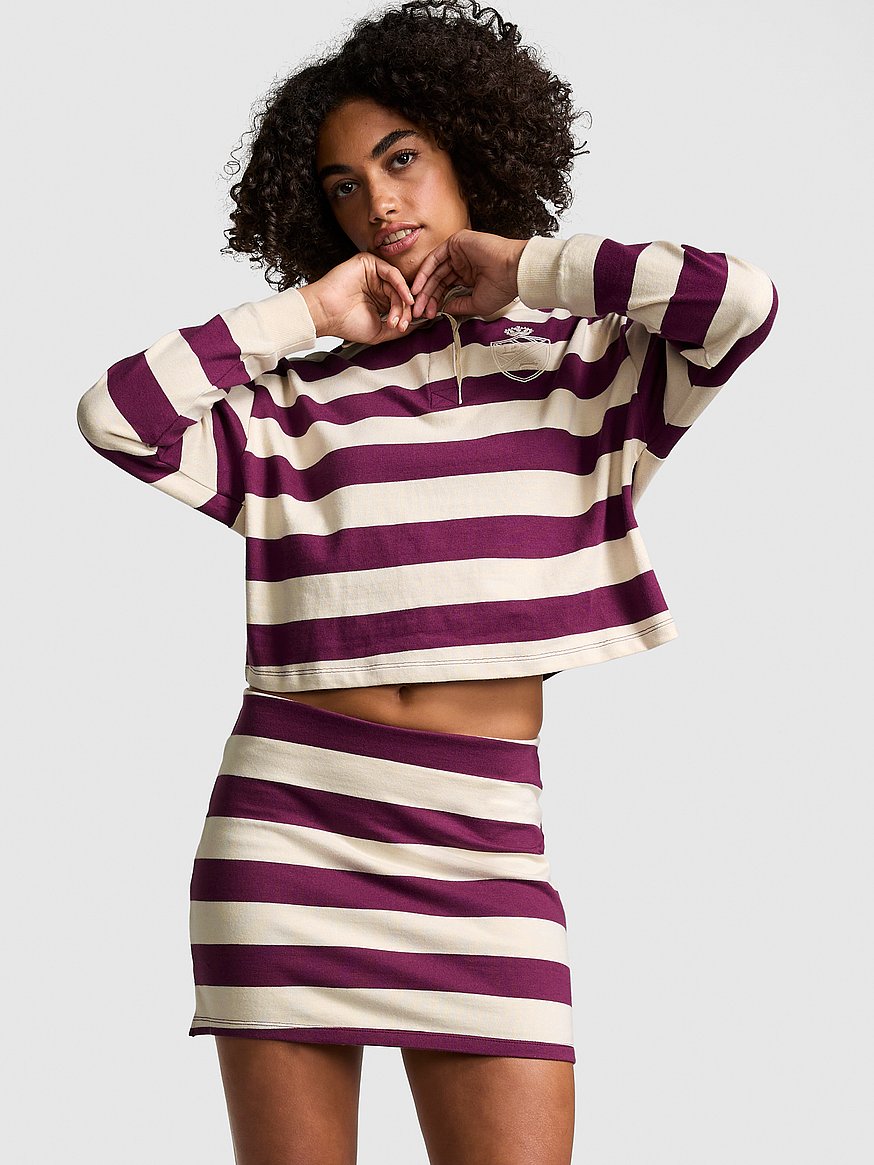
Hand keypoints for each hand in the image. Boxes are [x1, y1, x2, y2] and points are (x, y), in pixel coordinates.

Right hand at [302, 252, 415, 344]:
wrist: (326, 314)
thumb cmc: (346, 323)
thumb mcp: (379, 331)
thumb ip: (398, 327)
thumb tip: (419, 325)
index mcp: (378, 300)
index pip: (399, 304)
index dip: (406, 316)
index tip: (404, 328)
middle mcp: (377, 286)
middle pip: (401, 295)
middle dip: (405, 311)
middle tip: (400, 325)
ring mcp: (373, 274)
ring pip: (398, 285)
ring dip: (401, 303)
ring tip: (395, 318)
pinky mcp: (368, 262)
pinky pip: (392, 272)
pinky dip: (401, 286)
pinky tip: (405, 299)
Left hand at [410, 229, 528, 318]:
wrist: (513, 271)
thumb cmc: (502, 287)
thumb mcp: (476, 303)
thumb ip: (458, 305)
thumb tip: (443, 309)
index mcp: (469, 276)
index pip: (446, 288)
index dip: (435, 302)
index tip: (427, 315)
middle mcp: (463, 263)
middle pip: (438, 280)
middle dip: (427, 297)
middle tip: (418, 311)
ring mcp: (459, 252)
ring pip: (434, 270)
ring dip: (424, 287)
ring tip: (417, 302)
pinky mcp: (457, 242)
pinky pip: (435, 257)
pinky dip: (425, 272)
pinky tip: (419, 286)